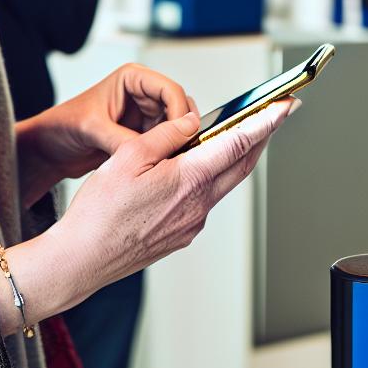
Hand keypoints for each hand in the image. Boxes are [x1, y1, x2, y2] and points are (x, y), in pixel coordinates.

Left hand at [16, 64, 197, 202]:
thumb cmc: (61, 127)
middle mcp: (143, 95)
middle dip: (182, 129)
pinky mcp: (143, 136)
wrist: (48, 150)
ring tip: (170, 160)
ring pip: (176, 128)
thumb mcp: (92, 129)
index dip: (180, 112)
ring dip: (175, 143)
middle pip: (180, 109)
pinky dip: (167, 153)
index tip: (180, 135)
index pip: (170, 90)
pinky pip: (165, 143)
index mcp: (132, 79)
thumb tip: (150, 150)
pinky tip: (162, 166)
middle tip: (180, 151)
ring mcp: (145, 116)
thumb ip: (122, 138)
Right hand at [60, 99, 295, 286]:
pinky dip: (208, 179)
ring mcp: (193, 223)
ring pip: (223, 182)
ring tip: (234, 135)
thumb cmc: (98, 212)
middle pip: (241, 164)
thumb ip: (166, 136)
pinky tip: (194, 170)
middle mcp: (198, 205)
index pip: (238, 143)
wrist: (81, 261)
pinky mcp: (182, 234)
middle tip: (276, 114)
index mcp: (188, 180)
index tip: (286, 106)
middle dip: (261, 137)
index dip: (266, 122)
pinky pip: (204, 200)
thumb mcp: (128, 158)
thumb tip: (193, 122)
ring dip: (233, 158)